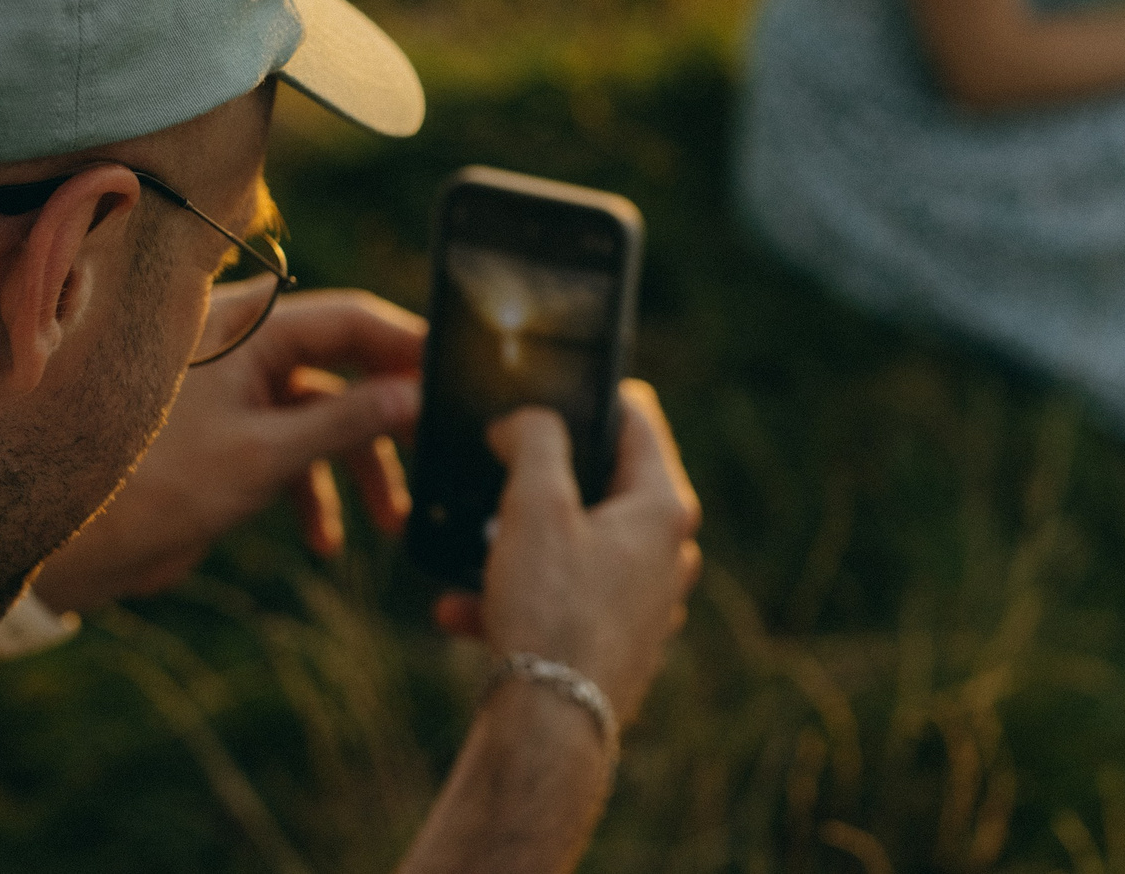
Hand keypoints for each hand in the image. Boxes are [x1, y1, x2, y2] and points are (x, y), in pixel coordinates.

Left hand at [34, 288, 425, 610]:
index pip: (352, 319)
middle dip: (391, 415)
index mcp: (248, 328)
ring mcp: (237, 390)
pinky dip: (315, 486)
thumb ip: (345, 423)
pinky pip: (293, 445)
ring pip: (325, 412)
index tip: (457, 377)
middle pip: (346, 364)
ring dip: (359, 464)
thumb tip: (415, 397)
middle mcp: (245, 347)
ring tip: (390, 520)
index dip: (409, 346)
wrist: (64, 545)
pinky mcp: (228, 432)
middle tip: (440, 449)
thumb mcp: (263, 458)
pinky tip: (325, 539)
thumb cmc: (149, 487)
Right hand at [432, 381, 701, 724]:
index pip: (638, 419)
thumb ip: (535, 439)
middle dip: (542, 481)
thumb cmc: (551, 607)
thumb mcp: (535, 503)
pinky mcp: (615, 642)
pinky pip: (562, 600)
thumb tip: (526, 420)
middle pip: (603, 485)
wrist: (551, 729)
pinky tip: (455, 610)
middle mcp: (668, 552)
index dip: (590, 397)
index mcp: (662, 507)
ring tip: (465, 550)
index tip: (543, 395)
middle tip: (496, 474)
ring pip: (574, 548)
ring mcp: (645, 601)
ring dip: (516, 545)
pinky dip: (514, 596)